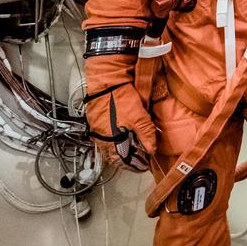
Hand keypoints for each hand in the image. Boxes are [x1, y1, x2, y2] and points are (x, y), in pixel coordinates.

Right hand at [84, 52, 157, 170]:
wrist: (108, 80)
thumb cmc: (120, 97)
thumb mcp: (139, 117)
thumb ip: (146, 134)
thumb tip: (151, 149)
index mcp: (109, 140)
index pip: (120, 161)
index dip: (133, 165)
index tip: (142, 165)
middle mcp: (99, 137)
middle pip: (113, 155)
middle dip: (127, 158)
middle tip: (139, 159)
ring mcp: (96, 128)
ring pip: (107, 146)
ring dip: (119, 149)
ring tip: (132, 148)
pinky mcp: (95, 119)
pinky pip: (103, 135)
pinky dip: (113, 139)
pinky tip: (121, 136)